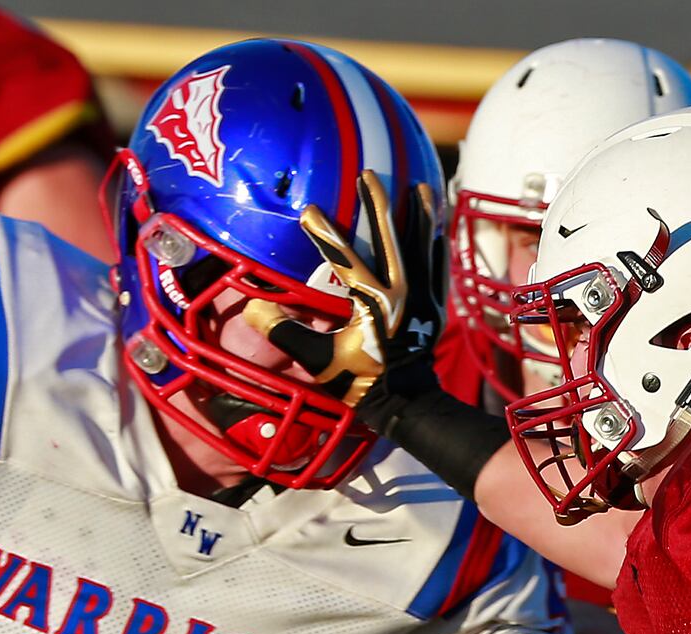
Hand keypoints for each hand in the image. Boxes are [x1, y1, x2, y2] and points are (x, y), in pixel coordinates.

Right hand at [243, 170, 443, 417]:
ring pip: (423, 247)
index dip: (324, 232)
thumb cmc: (359, 381)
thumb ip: (286, 334)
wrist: (406, 402)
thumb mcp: (317, 362)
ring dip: (420, 216)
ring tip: (421, 186)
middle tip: (370, 173)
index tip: (308, 209)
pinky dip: (438, 245)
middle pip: (389, 239)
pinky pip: (439, 267)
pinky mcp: (436, 306)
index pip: (342, 259)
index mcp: (369, 303)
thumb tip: (252, 309)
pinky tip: (439, 227)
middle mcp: (399, 293)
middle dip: (378, 204)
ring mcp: (422, 298)